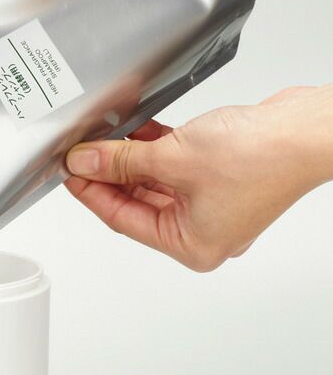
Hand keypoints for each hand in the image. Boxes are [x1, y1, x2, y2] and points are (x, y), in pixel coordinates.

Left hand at [65, 85, 332, 270]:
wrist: (306, 129)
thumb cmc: (262, 158)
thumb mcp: (173, 159)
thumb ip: (122, 161)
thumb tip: (85, 162)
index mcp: (191, 244)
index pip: (121, 219)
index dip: (90, 193)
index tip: (69, 172)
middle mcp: (200, 228)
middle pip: (135, 200)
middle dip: (107, 173)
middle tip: (80, 152)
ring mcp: (209, 201)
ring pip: (152, 180)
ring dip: (128, 158)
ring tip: (101, 137)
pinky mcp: (215, 175)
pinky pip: (171, 164)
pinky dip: (152, 148)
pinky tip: (133, 131)